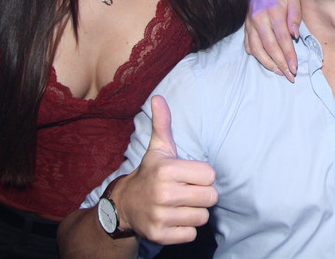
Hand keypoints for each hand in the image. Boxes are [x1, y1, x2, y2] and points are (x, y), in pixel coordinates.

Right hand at [111, 96, 217, 243]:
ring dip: (194, 212)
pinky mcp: (159, 236)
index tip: (190, 175)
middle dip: (202, 194)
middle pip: (210, 197)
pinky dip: (186, 229)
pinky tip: (174, 218)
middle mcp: (163, 193)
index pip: (211, 175)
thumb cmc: (150, 173)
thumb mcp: (158, 148)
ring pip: (202, 217)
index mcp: (167, 170)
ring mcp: (160, 216)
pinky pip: (191, 234)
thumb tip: (158, 97)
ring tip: (180, 204)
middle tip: (187, 191)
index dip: (203, 176)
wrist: (124, 205)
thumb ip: (163, 124)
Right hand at [243, 0, 300, 81]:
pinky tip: (266, 62)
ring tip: (279, 72)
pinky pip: (249, 45)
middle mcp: (259, 19)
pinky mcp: (246, 28)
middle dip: (280, 63)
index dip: (289, 54)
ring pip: (257, 49)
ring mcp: (250, 24)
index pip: (282, 38)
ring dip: (268, 63)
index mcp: (273, 11)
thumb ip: (295, 16)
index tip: (295, 67)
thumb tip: (294, 36)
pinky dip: (257, 56)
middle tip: (289, 75)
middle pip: (269, 46)